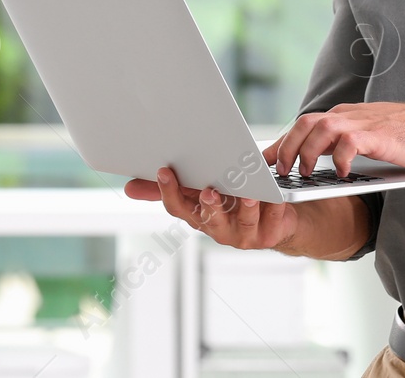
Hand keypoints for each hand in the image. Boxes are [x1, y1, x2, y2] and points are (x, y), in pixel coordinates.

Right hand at [124, 167, 300, 250]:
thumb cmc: (231, 202)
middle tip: (208, 191)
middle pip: (210, 220)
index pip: (178, 208)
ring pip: (244, 221)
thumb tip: (128, 188)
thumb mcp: (199, 192)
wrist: (274, 222)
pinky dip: (275, 208)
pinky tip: (276, 196)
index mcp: (198, 217)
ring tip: (249, 193)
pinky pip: (274, 221)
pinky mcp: (270, 233)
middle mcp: (218, 229)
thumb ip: (169, 190)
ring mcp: (244, 234)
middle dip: (209, 206)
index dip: (169, 191)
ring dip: (246, 208)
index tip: (164, 170)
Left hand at [264, 102, 404, 177]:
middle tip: (279, 170)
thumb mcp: (367, 137)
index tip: (266, 160)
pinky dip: (340, 157)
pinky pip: (350, 142)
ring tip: (304, 173)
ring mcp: (363, 123)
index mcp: (345, 116)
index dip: (282, 142)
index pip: (305, 124)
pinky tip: (341, 173)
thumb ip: (343, 143)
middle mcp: (349, 115)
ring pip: (321, 129)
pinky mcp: (379, 135)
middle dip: (287, 147)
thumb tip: (317, 160)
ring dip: (307, 152)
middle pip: (305, 123)